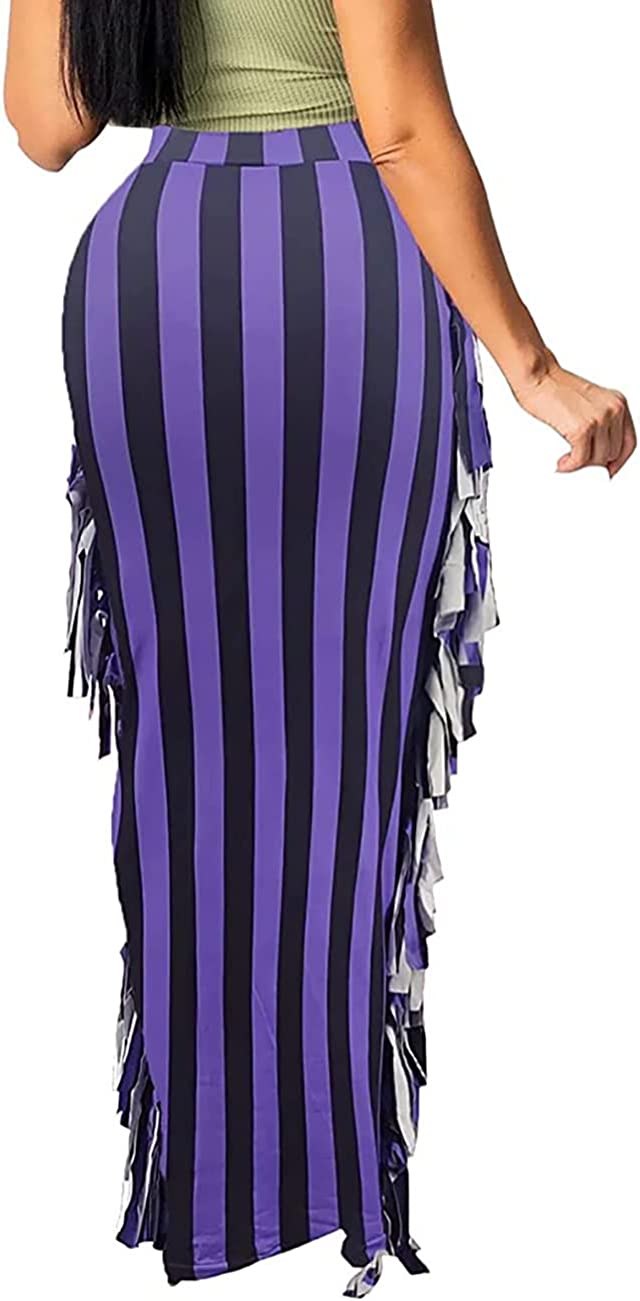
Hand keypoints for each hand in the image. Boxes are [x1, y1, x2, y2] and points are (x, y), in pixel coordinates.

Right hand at [510, 356, 636, 477]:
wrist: (537, 375)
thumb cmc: (555, 387)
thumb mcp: (590, 403)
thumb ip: (601, 423)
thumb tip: (599, 452)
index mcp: (618, 403)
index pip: (629, 442)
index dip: (619, 461)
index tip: (608, 470)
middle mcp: (613, 410)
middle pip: (612, 454)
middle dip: (594, 462)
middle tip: (578, 461)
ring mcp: (599, 419)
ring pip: (597, 459)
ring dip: (580, 464)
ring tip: (567, 459)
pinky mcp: (582, 428)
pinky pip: (580, 459)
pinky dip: (570, 466)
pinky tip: (562, 463)